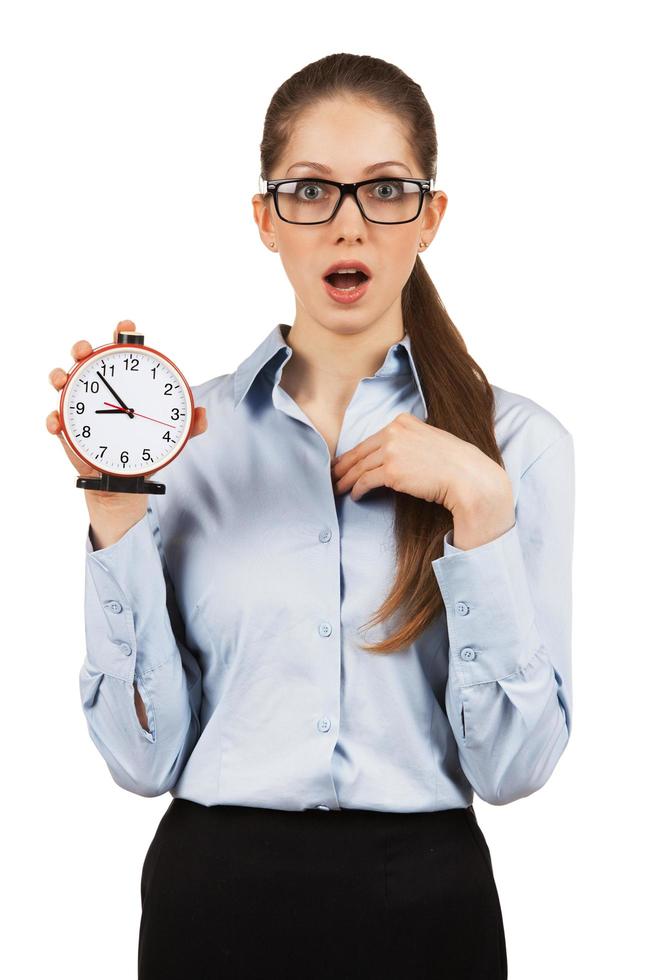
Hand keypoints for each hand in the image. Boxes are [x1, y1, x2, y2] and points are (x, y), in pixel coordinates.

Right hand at [46, 319, 207, 503]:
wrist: (127, 479)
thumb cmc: (147, 451)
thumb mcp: (172, 439)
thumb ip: (189, 426)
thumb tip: (203, 415)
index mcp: (126, 384)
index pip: (123, 352)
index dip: (122, 333)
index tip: (125, 325)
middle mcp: (101, 390)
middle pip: (86, 359)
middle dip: (82, 348)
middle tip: (84, 351)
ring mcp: (81, 406)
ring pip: (64, 382)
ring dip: (59, 375)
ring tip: (63, 380)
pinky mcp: (69, 428)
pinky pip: (56, 419)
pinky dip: (54, 420)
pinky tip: (58, 423)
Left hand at [331, 412, 513, 540]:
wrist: (467, 476)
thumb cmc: (453, 463)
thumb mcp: (430, 439)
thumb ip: (409, 440)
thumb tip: (392, 455)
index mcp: (402, 421)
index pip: (371, 439)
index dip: (354, 453)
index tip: (344, 462)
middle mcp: (394, 432)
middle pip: (360, 452)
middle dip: (343, 466)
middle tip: (333, 476)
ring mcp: (391, 451)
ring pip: (359, 468)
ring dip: (346, 480)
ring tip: (339, 489)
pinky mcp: (391, 472)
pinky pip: (365, 481)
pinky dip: (357, 489)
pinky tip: (355, 495)